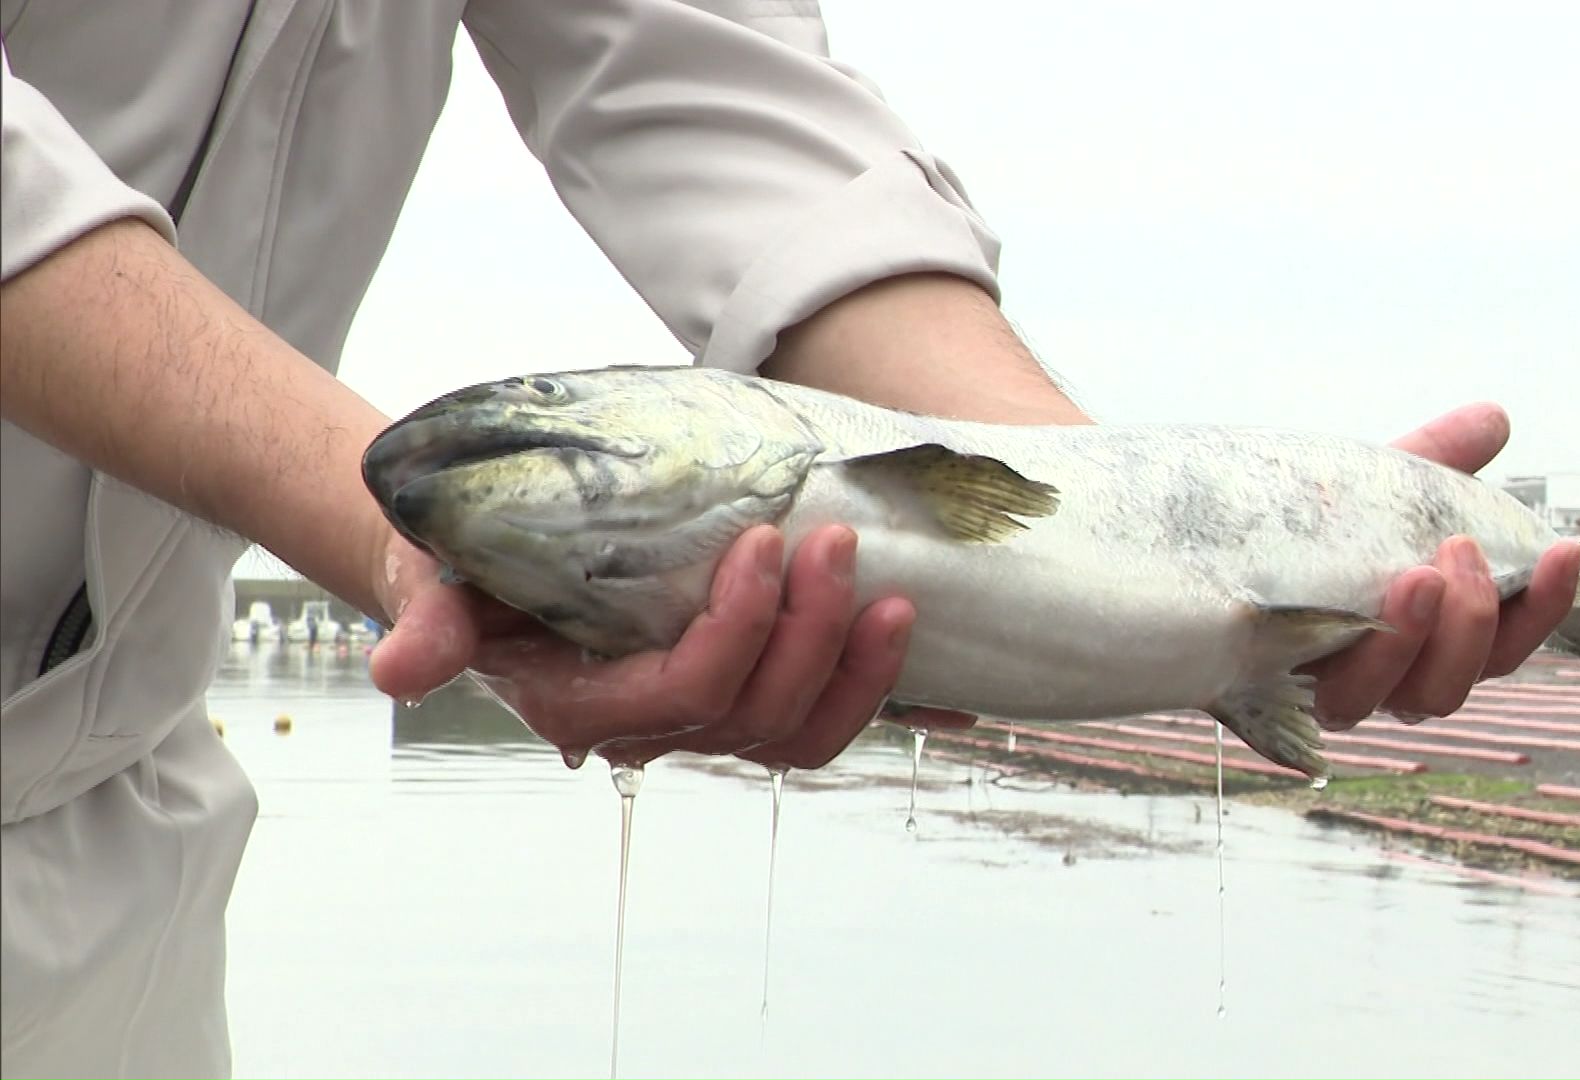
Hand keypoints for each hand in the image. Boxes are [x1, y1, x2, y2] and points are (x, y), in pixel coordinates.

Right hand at [365, 524, 971, 769]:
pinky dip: (875, 693)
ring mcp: (704, 718)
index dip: (740, 627)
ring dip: (857, 668)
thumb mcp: (436, 576)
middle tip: (838, 541)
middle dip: (810, 632)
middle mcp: (651, 728)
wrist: (489, 558)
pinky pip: (819, 720)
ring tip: (893, 591)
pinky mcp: (743, 694)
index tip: (765, 539)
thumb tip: (401, 669)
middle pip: (758, 713)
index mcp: (586, 706)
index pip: (686, 690)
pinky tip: (924, 653)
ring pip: (800, 733)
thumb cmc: (466, 558)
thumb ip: (432, 621)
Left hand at [1304, 403, 1579, 730]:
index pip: (1505, 646)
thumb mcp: (1375, 490)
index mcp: (1428, 639)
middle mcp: (1387, 679)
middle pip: (1453, 687)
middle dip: (1473, 623)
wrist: (1212, 540)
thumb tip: (1493, 417)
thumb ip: (1436, 460)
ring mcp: (1332, 691)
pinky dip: (1347, 659)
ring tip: (1415, 578)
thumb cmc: (1308, 525)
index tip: (1563, 550)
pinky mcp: (1274, 694)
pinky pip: (1320, 700)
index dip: (1542, 607)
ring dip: (1414, 641)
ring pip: (1395, 701)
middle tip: (1460, 552)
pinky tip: (1343, 614)